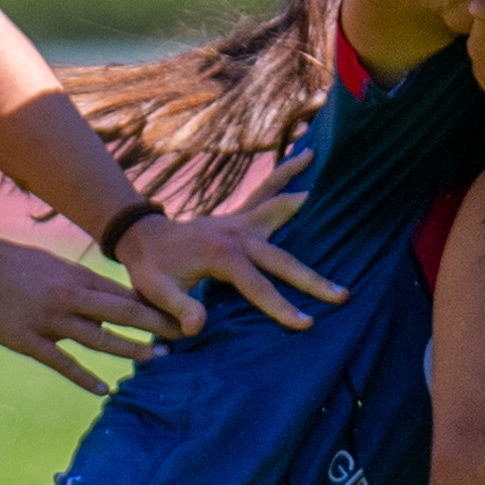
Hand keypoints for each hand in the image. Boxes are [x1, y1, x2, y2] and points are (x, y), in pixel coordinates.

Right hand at [0, 212, 167, 392]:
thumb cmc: (6, 261)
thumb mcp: (49, 263)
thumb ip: (76, 281)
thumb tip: (101, 294)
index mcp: (75, 275)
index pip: (124, 292)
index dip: (155, 304)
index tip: (180, 312)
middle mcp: (69, 296)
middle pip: (123, 312)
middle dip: (156, 325)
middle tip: (185, 336)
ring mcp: (49, 319)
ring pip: (100, 338)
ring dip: (131, 350)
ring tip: (157, 359)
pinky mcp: (27, 340)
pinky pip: (63, 362)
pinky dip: (85, 377)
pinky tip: (104, 388)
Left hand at [116, 161, 347, 338]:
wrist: (142, 237)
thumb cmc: (151, 269)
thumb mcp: (156, 292)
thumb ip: (177, 309)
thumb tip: (196, 328)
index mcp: (221, 256)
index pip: (257, 286)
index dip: (281, 307)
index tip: (306, 323)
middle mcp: (236, 234)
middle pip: (282, 258)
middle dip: (311, 279)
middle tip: (342, 294)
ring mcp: (240, 221)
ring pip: (278, 205)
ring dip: (303, 198)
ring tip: (336, 185)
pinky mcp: (241, 216)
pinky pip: (267, 191)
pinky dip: (285, 173)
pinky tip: (306, 156)